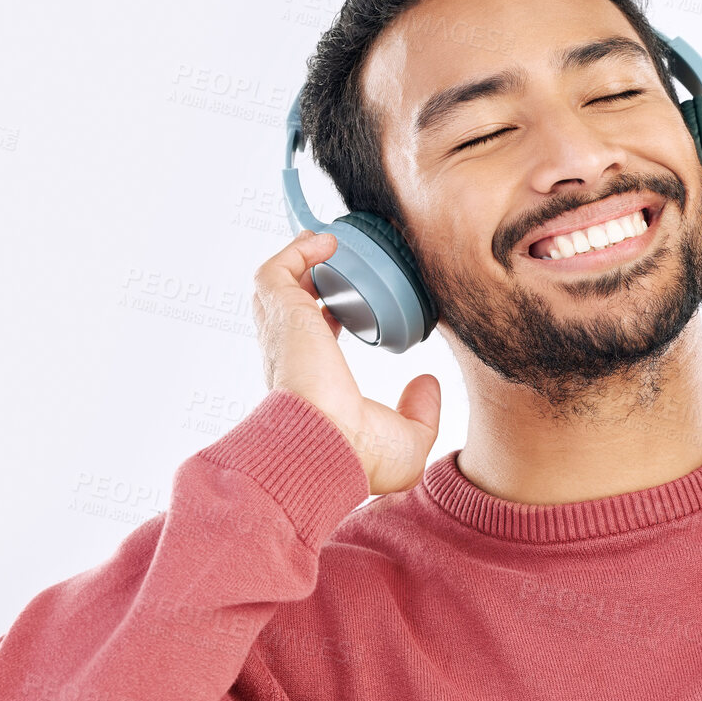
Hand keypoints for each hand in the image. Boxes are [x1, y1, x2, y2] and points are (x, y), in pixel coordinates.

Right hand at [252, 230, 440, 494]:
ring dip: (301, 260)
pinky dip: (297, 251)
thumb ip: (421, 410)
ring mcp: (282, 337)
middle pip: (288, 307)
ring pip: (277, 286)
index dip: (328, 317)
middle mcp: (290, 360)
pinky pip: (275, 271)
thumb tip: (426, 382)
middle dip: (309, 280)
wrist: (327, 452)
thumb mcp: (409, 439)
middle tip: (336, 259)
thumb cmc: (359, 459)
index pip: (311, 343)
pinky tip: (327, 241)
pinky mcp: (282, 316)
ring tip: (331, 241)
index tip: (349, 305)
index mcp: (312, 386)